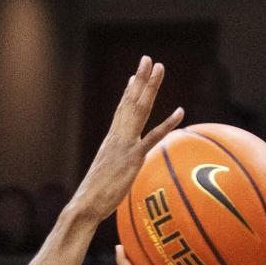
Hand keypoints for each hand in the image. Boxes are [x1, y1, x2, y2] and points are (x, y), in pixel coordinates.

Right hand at [71, 57, 183, 223]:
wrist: (85, 205)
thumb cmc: (93, 199)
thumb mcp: (105, 179)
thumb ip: (113, 172)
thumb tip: (114, 176)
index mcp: (111, 142)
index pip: (120, 112)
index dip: (128, 94)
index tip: (134, 78)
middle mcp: (117, 137)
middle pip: (130, 102)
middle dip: (140, 80)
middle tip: (148, 59)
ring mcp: (125, 145)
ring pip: (139, 109)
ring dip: (150, 87)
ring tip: (159, 68)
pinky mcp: (132, 158)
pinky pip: (153, 137)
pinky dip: (167, 124)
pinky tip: (180, 112)